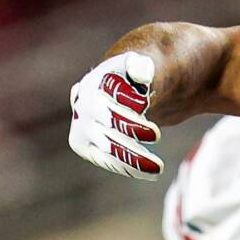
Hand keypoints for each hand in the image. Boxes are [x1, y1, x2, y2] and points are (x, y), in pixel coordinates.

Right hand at [70, 51, 162, 179]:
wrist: (114, 93)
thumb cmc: (132, 78)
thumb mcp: (138, 67)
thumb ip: (140, 66)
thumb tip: (142, 69)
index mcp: (94, 83)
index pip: (107, 93)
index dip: (125, 99)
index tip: (145, 104)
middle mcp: (81, 104)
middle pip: (107, 121)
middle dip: (133, 129)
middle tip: (158, 135)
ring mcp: (80, 126)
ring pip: (106, 147)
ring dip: (133, 159)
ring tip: (159, 167)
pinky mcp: (83, 145)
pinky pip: (104, 160)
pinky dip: (127, 167)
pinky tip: (148, 173)